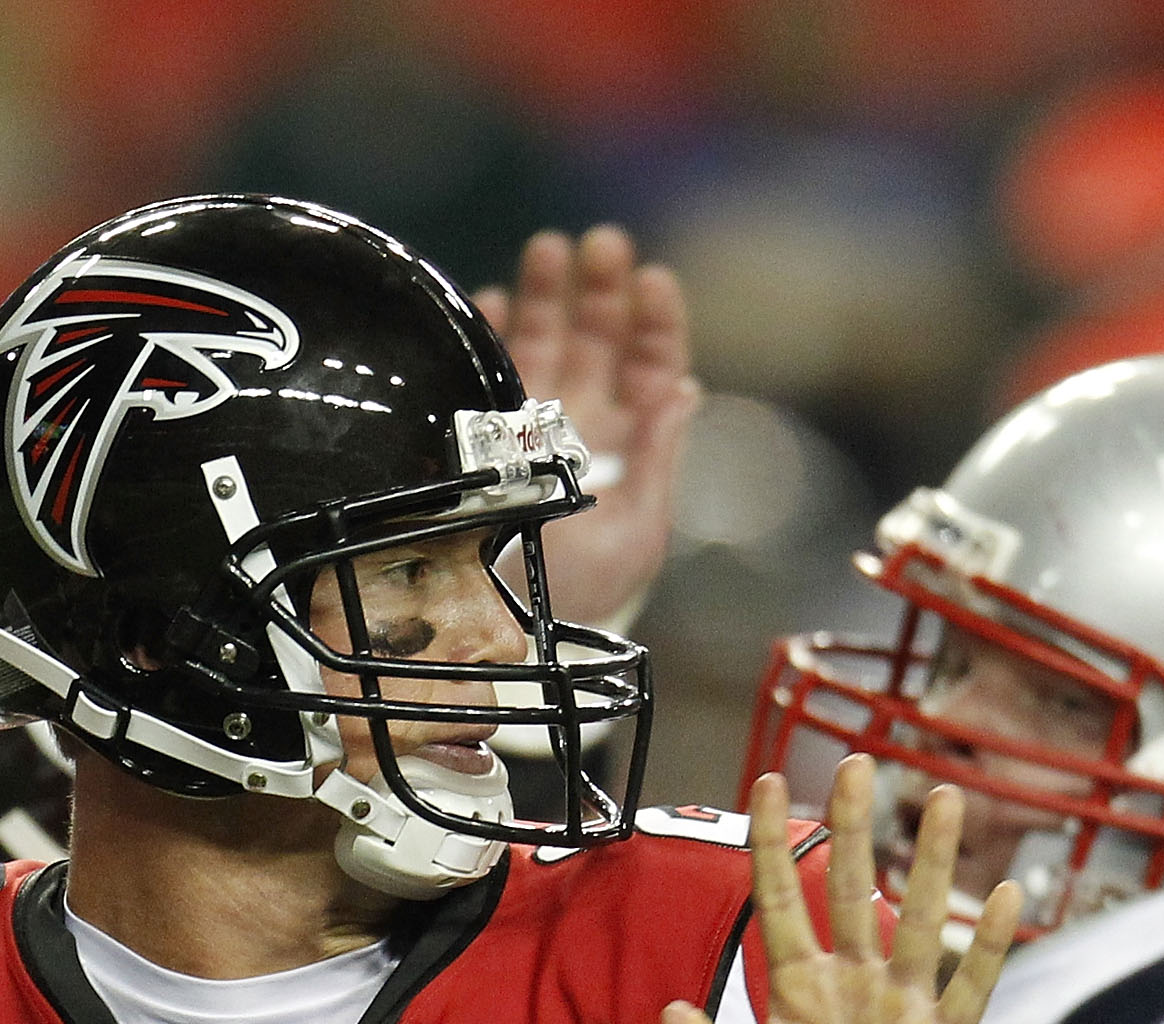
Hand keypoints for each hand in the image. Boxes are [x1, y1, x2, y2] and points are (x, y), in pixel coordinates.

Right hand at [475, 227, 699, 629]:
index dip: (654, 322)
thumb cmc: (580, 598)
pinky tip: (488, 302)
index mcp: (628, 448)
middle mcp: (579, 428)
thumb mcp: (638, 533)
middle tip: (600, 246)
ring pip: (541, 343)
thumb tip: (685, 390)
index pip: (650, 368)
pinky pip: (481, 373)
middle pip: (596, 340)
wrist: (504, 637)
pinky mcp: (477, 437)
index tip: (653, 280)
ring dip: (544, 296)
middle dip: (598, 290)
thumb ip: (660, 460)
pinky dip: (485, 335)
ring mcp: (526, 428)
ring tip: (545, 253)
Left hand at [662, 755, 1021, 1023]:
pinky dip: (986, 941)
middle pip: (852, 889)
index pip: (781, 901)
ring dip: (928, 861)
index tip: (769, 782)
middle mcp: (849, 987)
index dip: (774, 845)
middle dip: (853, 827)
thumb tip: (670, 1010)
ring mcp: (900, 1010)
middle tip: (857, 763)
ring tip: (940, 798)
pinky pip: (970, 983)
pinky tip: (1005, 894)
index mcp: (795, 993)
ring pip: (914, 918)